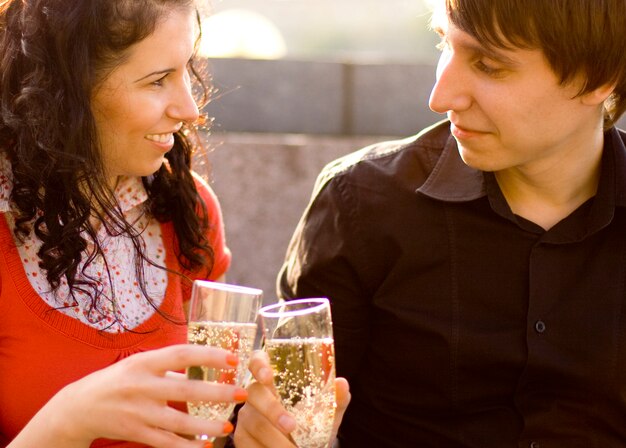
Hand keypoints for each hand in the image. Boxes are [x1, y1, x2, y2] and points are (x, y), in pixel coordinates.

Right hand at [10, 344, 246, 447]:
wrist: (79, 407)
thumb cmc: (118, 380)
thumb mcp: (140, 364)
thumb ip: (169, 365)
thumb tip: (207, 359)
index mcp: (145, 362)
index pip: (181, 354)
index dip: (208, 356)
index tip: (232, 359)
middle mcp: (142, 386)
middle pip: (185, 390)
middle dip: (216, 393)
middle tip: (241, 394)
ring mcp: (138, 412)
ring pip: (178, 422)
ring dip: (206, 425)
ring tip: (228, 426)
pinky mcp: (134, 433)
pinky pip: (165, 443)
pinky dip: (185, 447)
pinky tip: (204, 447)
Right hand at [233, 350, 350, 447]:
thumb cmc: (312, 425)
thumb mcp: (325, 413)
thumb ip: (334, 399)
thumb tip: (342, 384)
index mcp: (273, 380)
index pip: (258, 361)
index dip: (258, 364)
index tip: (267, 375)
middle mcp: (255, 395)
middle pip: (254, 393)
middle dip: (273, 410)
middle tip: (292, 427)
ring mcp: (246, 416)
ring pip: (254, 424)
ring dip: (275, 439)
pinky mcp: (241, 438)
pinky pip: (249, 443)